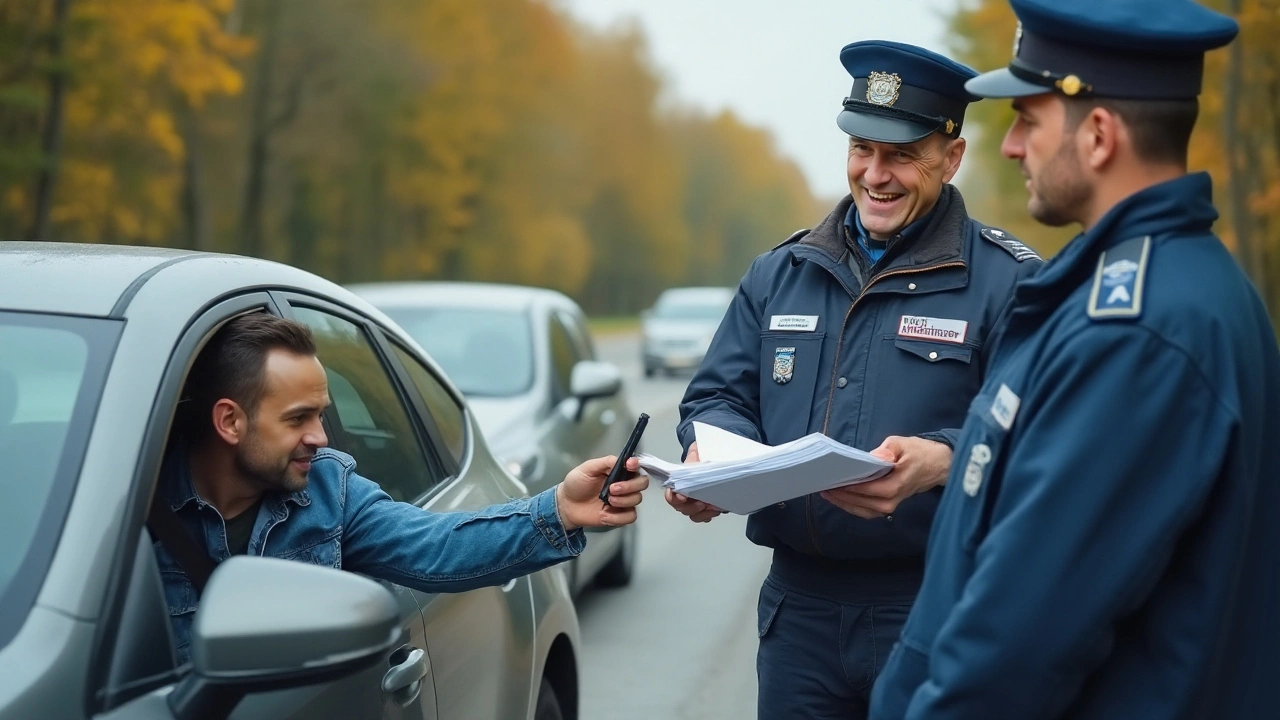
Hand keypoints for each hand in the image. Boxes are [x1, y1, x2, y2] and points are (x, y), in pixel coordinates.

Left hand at [556, 456, 647, 530]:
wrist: (567, 505)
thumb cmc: (576, 484)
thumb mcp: (587, 468)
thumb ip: (605, 462)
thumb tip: (622, 460)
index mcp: (618, 471)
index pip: (636, 466)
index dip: (636, 465)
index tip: (630, 465)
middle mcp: (624, 484)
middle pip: (642, 483)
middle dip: (630, 486)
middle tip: (612, 489)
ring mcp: (623, 500)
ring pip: (637, 500)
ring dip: (623, 501)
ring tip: (607, 501)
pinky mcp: (619, 515)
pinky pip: (630, 517)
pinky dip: (618, 517)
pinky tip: (604, 515)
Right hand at [664, 441, 725, 521]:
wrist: (710, 458)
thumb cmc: (700, 457)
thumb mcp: (695, 454)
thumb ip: (692, 459)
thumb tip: (695, 461)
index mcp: (678, 484)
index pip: (671, 496)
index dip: (674, 498)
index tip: (682, 497)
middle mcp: (685, 496)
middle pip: (682, 509)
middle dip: (691, 508)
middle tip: (701, 503)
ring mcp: (695, 502)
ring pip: (693, 515)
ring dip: (702, 514)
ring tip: (712, 508)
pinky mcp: (707, 506)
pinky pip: (705, 516)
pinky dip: (710, 515)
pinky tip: (716, 510)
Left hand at [820, 436, 951, 518]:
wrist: (937, 465)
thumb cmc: (918, 452)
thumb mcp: (902, 444)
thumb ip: (887, 450)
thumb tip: (874, 458)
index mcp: (895, 486)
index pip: (865, 489)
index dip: (846, 486)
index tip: (830, 479)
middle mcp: (891, 501)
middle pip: (859, 502)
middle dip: (839, 494)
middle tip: (822, 484)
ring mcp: (889, 507)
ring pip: (860, 509)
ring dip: (842, 502)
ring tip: (826, 491)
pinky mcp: (886, 507)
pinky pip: (864, 510)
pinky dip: (850, 505)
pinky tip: (838, 496)